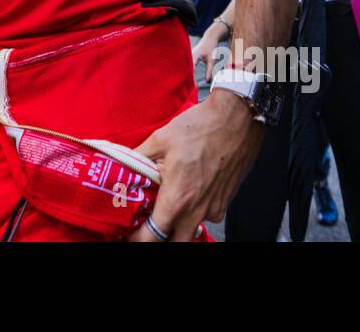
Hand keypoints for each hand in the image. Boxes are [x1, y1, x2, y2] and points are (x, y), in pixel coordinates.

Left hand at [126, 92, 262, 240]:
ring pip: (192, 230)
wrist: (237, 118)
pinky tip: (190, 191)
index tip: (130, 230)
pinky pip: (208, 216)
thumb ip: (138, 157)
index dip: (137, 237)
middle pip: (175, 242)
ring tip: (168, 205)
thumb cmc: (200, 127)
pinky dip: (196, 211)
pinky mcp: (225, 201)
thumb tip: (123, 162)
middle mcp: (197, 211)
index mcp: (177, 200)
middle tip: (147, 224)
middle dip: (160, 237)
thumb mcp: (160, 140)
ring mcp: (214, 208)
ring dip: (179, 224)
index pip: (152, 236)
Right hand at [191, 27, 225, 82]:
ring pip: (186, 68)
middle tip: (191, 88)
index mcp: (194, 55)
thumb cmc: (211, 47)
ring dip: (188, 76)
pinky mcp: (190, 57)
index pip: (191, 69)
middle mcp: (189, 55)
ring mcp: (189, 56)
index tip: (195, 86)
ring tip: (189, 85)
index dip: (192, 78)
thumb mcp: (212, 59)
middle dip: (188, 79)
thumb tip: (208, 80)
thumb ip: (209, 70)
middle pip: (187, 69)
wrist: (210, 37)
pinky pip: (188, 66)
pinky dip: (189, 72)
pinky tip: (190, 78)